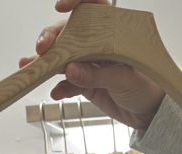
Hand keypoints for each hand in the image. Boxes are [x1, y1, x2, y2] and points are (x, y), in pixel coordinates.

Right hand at [19, 0, 165, 131]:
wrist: (150, 115)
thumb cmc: (148, 88)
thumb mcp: (124, 78)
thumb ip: (97, 74)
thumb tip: (70, 69)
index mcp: (113, 33)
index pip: (93, 6)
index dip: (76, 1)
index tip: (61, 6)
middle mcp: (99, 44)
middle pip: (70, 32)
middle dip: (52, 37)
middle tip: (42, 49)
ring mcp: (90, 63)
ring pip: (63, 57)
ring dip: (46, 63)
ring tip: (30, 68)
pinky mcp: (86, 83)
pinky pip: (67, 82)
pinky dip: (59, 87)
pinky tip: (55, 92)